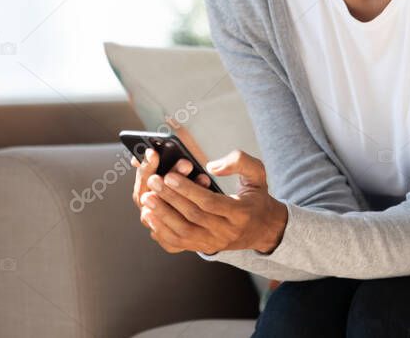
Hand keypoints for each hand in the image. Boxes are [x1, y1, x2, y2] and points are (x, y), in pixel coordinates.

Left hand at [137, 149, 287, 255]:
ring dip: (162, 216)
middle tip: (153, 182)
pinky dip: (162, 232)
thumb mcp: (257, 175)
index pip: (209, 202)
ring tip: (147, 199)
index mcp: (241, 213)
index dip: (188, 190)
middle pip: (193, 216)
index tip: (170, 176)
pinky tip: (150, 218)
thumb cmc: (256, 198)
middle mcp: (227, 232)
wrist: (262, 228)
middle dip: (170, 198)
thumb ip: (240, 162)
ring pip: (183, 232)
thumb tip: (212, 166)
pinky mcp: (203, 247)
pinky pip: (179, 244)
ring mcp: (214, 242)